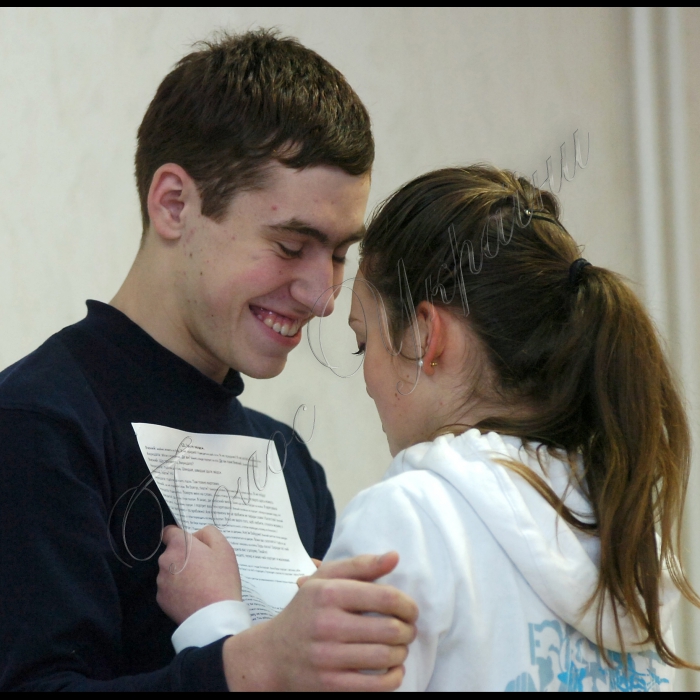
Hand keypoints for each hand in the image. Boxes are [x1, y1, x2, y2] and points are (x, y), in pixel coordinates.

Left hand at [156, 524, 241, 624]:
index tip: (193, 546)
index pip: (169, 532)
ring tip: (200, 584)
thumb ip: (209, 532)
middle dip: (184, 556)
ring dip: (180, 573)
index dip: (181, 536)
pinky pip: (169, 588)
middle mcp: (165, 561)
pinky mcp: (161, 599)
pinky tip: (193, 596)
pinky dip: (178, 590)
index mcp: (179, 545)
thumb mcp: (224, 547)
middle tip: (204, 567)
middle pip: (172, 553)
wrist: (214, 616)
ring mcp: (161, 581)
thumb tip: (196, 535)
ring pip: (170, 571)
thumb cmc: (221, 578)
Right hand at [222, 552, 417, 691]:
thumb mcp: (325, 579)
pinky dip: (393, 677)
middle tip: (407, 630)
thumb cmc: (306, 611)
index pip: (386, 597)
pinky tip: (391, 668)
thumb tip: (394, 557)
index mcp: (328, 593)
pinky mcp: (330, 684)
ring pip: (386, 657)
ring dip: (402, 652)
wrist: (272, 654)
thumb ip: (361, 565)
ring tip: (399, 647)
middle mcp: (327, 624)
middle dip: (408, 630)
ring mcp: (327, 657)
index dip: (408, 604)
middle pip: (391, 629)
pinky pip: (377, 685)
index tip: (410, 610)